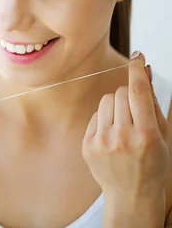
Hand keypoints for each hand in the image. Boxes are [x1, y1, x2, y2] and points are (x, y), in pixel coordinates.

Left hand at [82, 51, 168, 199]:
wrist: (132, 195)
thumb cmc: (152, 164)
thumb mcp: (163, 136)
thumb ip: (153, 104)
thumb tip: (145, 72)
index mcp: (146, 135)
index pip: (138, 92)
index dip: (137, 70)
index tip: (137, 56)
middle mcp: (122, 137)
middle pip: (119, 93)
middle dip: (128, 95)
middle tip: (134, 110)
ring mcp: (102, 142)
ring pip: (105, 101)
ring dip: (115, 106)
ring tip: (123, 125)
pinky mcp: (88, 145)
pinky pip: (95, 116)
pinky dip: (104, 120)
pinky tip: (113, 137)